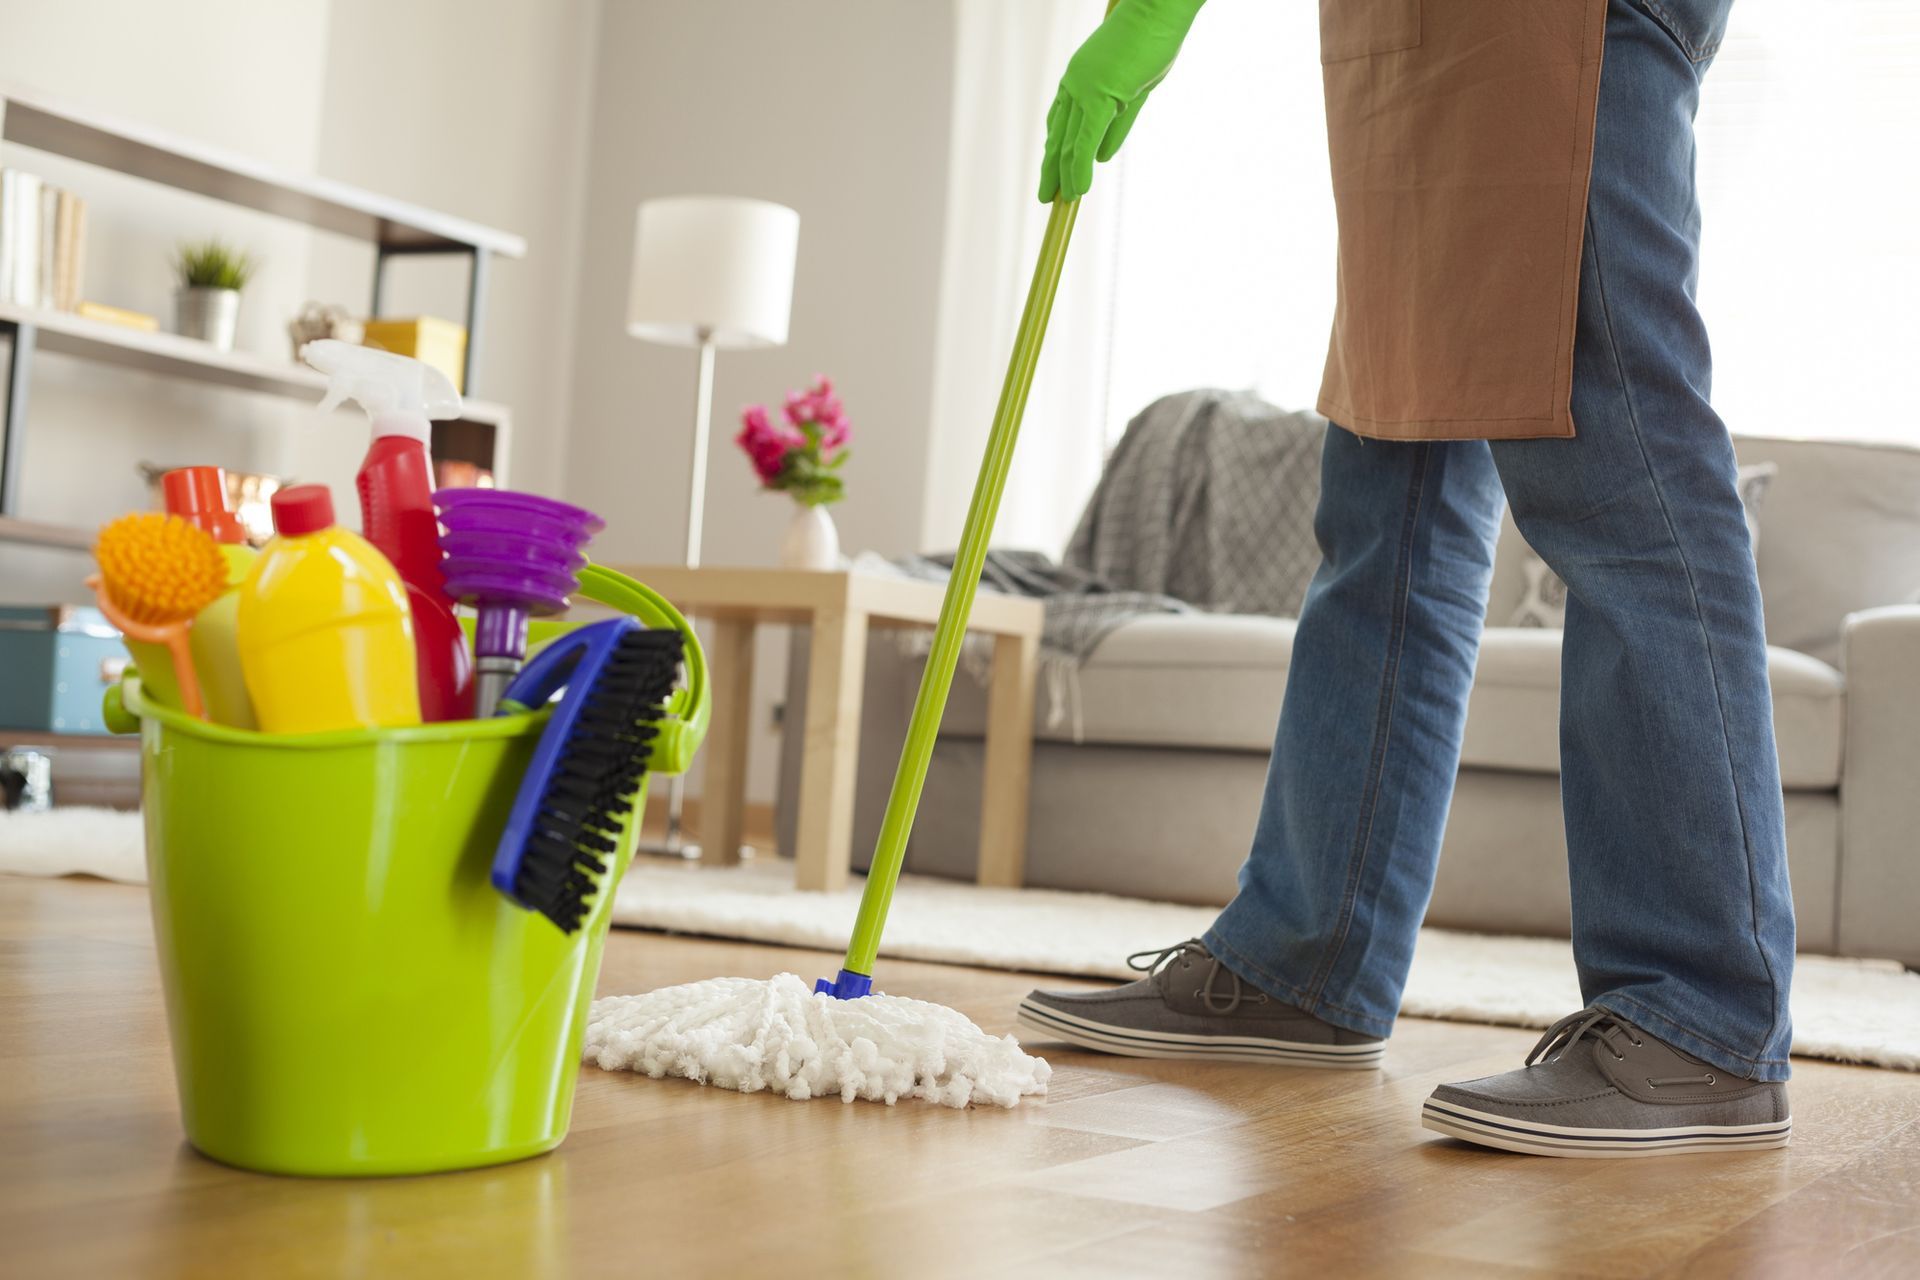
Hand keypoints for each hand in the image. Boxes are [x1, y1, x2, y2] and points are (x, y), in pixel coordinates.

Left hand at [1039, 0, 1206, 202]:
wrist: (1159, 11)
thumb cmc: (1152, 38)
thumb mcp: (1134, 87)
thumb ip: (1118, 122)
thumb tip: (1104, 156)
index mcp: (1079, 75)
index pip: (1060, 119)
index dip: (1056, 147)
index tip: (1053, 167)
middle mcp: (1075, 83)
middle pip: (1058, 134)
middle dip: (1051, 168)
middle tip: (1046, 194)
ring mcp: (1084, 89)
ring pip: (1069, 143)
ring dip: (1065, 176)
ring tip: (1062, 201)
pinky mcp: (1099, 96)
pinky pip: (1085, 141)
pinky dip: (1080, 168)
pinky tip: (1078, 189)